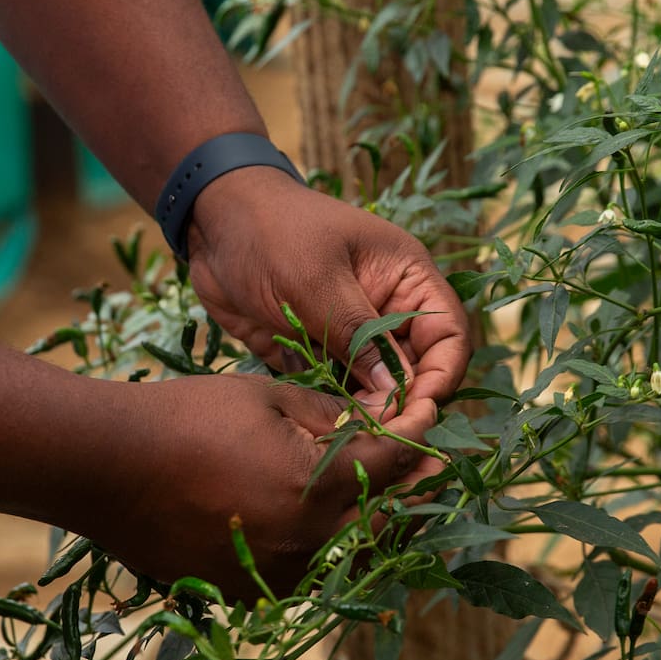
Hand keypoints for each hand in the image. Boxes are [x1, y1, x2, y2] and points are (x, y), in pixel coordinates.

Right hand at [91, 373, 438, 594]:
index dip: (418, 438)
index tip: (428, 419)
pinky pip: (306, 577)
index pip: (394, 465)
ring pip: (352, 559)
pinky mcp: (247, 594)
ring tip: (380, 496)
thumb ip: (332, 416)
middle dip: (409, 491)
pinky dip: (323, 553)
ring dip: (372, 528)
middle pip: (387, 523)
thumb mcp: (268, 398)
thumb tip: (379, 423)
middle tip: (419, 464)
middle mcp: (307, 544)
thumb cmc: (187, 417)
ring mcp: (277, 577)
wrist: (106, 469)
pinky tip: (320, 526)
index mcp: (318, 490)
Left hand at [185, 168, 472, 411]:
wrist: (211, 224)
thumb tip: (397, 393)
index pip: (449, 335)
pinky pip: (340, 392)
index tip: (416, 412)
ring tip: (348, 435)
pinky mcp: (320, 353)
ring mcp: (353, 334)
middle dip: (404, 405)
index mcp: (406, 278)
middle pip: (419, 370)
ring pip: (380, 389)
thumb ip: (357, 335)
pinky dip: (334, 410)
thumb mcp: (315, 280)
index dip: (440, 376)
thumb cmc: (268, 232)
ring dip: (368, 414)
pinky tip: (320, 425)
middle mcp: (388, 310)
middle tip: (376, 435)